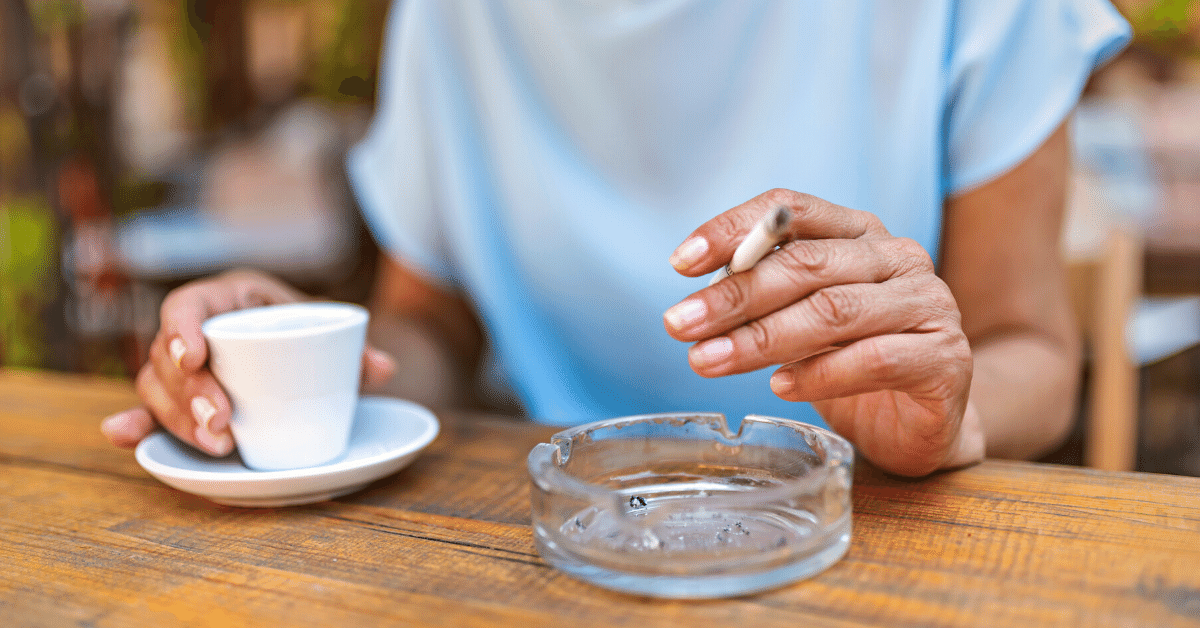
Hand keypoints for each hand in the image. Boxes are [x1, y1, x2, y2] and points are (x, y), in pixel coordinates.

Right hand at [100, 269, 395, 454]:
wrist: (306, 346)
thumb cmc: (309, 331)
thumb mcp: (330, 333)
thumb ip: (355, 350)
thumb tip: (384, 368)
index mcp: (229, 297)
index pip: (189, 304)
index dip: (183, 328)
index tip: (195, 357)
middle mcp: (196, 329)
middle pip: (168, 356)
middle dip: (189, 392)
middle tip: (221, 422)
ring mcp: (181, 367)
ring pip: (156, 387)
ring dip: (177, 419)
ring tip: (218, 445)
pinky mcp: (177, 399)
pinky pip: (148, 411)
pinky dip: (135, 425)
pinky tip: (122, 437)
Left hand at [664, 189, 983, 475]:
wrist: (924, 420)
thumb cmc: (852, 361)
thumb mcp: (800, 320)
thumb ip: (764, 298)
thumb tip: (699, 297)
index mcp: (859, 233)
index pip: (792, 209)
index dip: (733, 229)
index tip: (681, 264)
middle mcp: (898, 258)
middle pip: (806, 263)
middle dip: (734, 295)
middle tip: (680, 324)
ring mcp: (928, 305)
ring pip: (834, 311)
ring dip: (761, 339)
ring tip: (708, 360)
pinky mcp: (945, 359)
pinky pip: (874, 359)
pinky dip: (819, 374)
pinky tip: (780, 387)